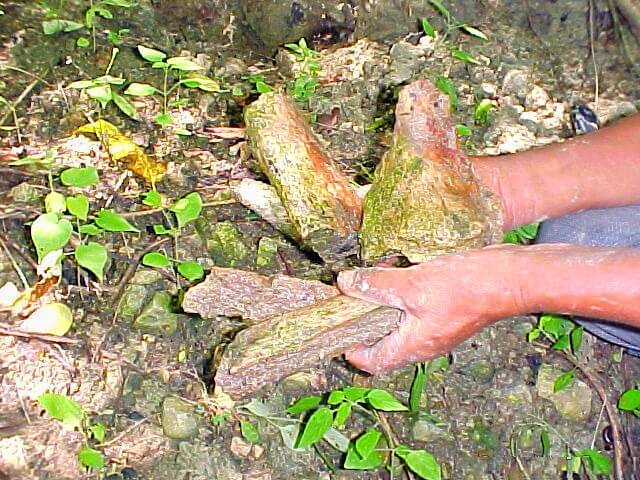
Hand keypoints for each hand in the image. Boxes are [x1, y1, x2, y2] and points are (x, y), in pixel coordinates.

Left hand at [337, 247, 523, 373]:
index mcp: (412, 346)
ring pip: (398, 322)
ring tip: (369, 278)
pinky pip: (414, 308)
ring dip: (381, 303)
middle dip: (363, 319)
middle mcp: (423, 342)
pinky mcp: (445, 311)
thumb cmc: (466, 288)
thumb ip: (376, 284)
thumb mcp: (413, 284)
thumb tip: (344, 283)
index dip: (350, 348)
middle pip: (382, 341)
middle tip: (348, 295)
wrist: (512, 278)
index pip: (371, 362)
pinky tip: (396, 270)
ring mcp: (435, 328)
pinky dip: (400, 293)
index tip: (336, 323)